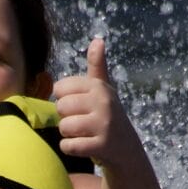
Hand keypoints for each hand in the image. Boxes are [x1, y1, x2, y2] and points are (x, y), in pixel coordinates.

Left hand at [51, 37, 123, 162]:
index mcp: (98, 86)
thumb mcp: (103, 89)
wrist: (127, 149)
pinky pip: (69, 145)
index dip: (64, 100)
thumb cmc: (108, 115)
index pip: (60, 88)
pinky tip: (83, 146)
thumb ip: (97, 66)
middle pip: (61, 107)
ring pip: (64, 127)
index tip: (78, 106)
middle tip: (82, 122)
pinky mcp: (101, 145)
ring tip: (83, 134)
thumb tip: (98, 39)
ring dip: (68, 134)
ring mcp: (103, 124)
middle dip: (66, 118)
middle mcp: (103, 102)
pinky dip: (70, 148)